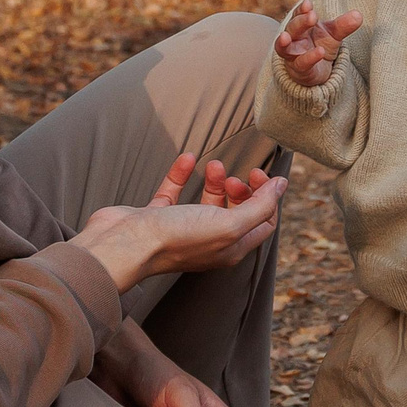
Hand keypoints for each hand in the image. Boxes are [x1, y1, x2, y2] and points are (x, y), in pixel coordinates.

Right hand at [73, 152, 286, 293]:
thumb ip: (259, 206)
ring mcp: (181, 229)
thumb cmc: (177, 239)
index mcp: (231, 248)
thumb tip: (283, 187)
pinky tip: (187, 158)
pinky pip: (174, 191)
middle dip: (241, 189)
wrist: (124, 245)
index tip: (257, 174)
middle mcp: (209, 241)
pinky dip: (182, 173)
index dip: (267, 197)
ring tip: (213, 165)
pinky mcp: (157, 216)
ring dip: (215, 179)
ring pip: (207, 201)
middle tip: (235, 175)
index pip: (263, 222)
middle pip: (237, 212)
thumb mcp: (229, 224)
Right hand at [274, 0, 362, 88]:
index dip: (301, 9)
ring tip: (285, 37)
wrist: (316, 70)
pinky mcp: (298, 69)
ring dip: (283, 42)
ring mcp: (292, 54)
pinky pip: (300, 63)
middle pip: (292, 28)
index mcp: (301, 26)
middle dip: (300, 21)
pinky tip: (319, 51)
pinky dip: (309, 58)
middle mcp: (293, 38)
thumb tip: (359, 15)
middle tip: (312, 16)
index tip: (308, 4)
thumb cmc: (321, 45)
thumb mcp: (334, 34)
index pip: (298, 14)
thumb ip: (344, 25)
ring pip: (284, 47)